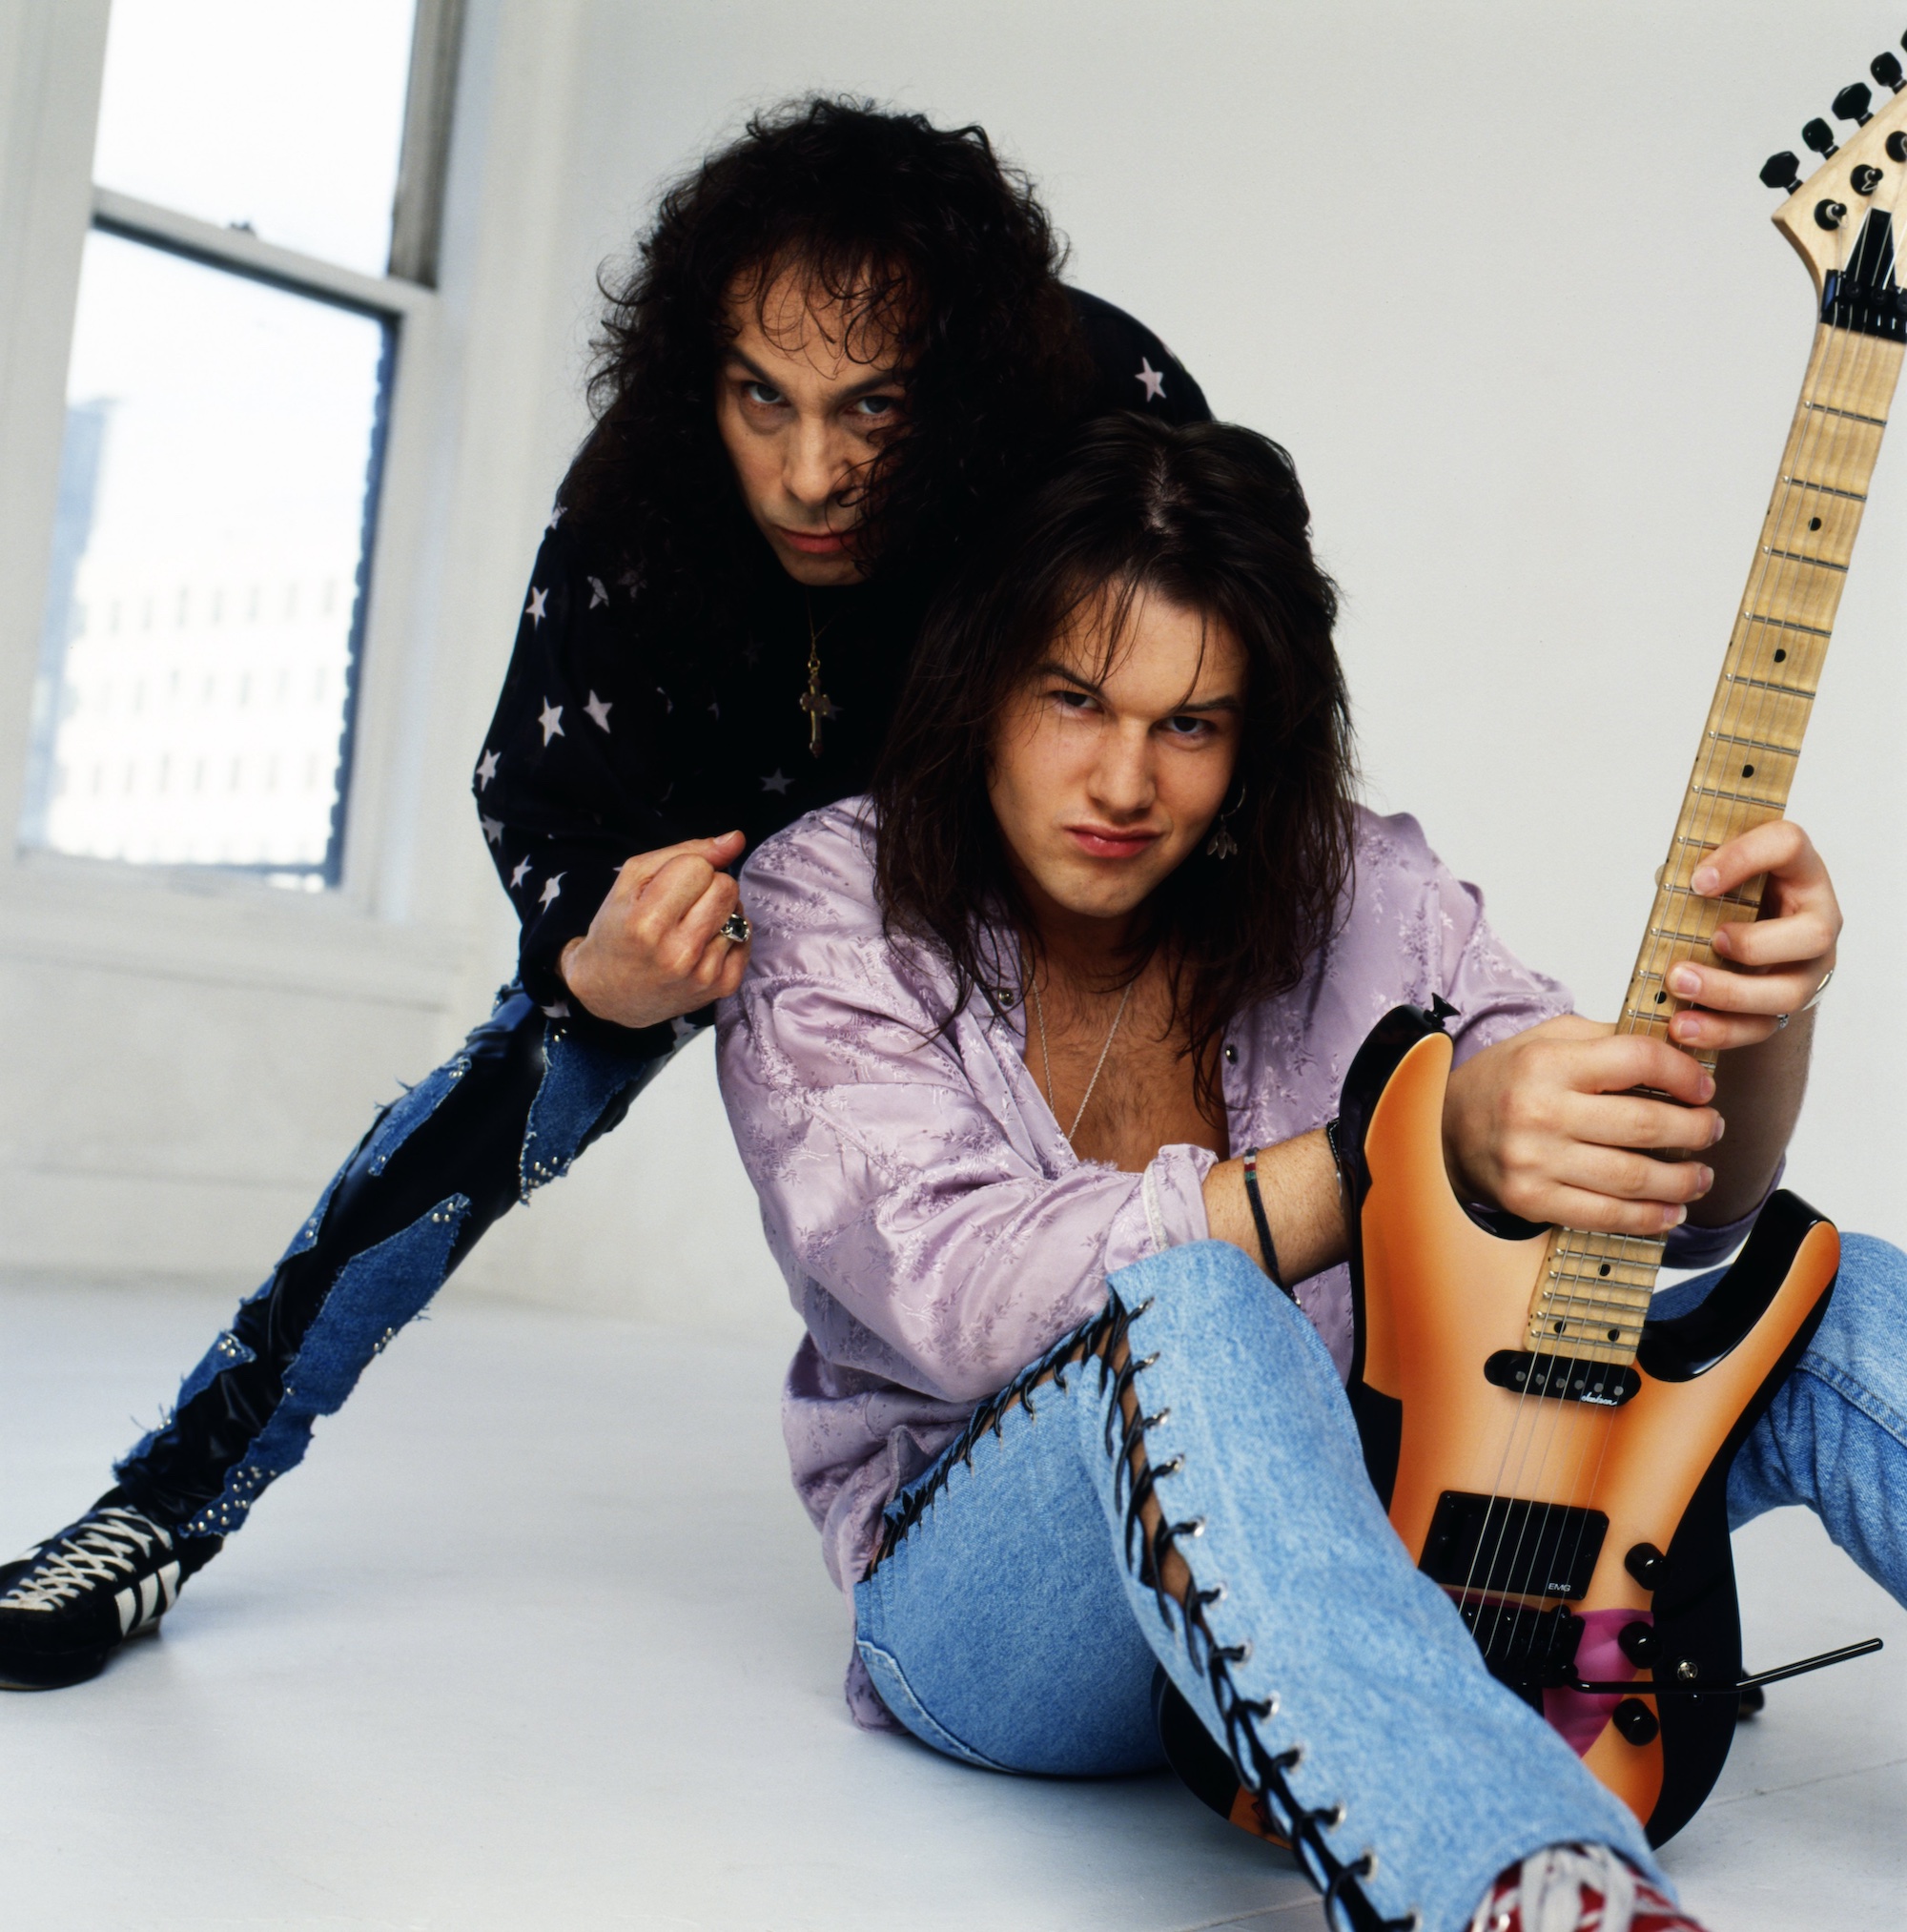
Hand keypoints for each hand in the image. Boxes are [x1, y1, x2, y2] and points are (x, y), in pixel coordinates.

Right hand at [559, 831, 748, 1028]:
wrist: (611, 992)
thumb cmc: (619, 929)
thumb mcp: (633, 880)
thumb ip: (686, 851)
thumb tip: (736, 839)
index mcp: (647, 923)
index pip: (699, 867)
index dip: (685, 870)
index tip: (666, 888)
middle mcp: (678, 953)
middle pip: (727, 887)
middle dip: (708, 886)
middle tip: (682, 905)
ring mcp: (703, 973)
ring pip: (740, 911)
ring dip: (720, 911)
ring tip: (690, 926)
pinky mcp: (723, 986)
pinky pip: (747, 938)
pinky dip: (729, 935)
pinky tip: (703, 945)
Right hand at [1443, 1017, 1723, 1237]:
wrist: (1444, 1130)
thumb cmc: (1503, 1082)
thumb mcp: (1546, 1040)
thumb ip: (1607, 1040)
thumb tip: (1679, 1051)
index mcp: (1547, 1061)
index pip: (1638, 1060)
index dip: (1684, 1075)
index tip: (1703, 1088)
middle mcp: (1538, 1111)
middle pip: (1645, 1124)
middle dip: (1695, 1129)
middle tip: (1710, 1130)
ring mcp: (1534, 1161)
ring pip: (1634, 1177)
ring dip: (1683, 1180)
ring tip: (1700, 1175)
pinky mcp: (1531, 1200)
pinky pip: (1606, 1216)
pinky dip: (1650, 1217)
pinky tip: (1670, 1210)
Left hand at [1668, 819, 1839, 1051]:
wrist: (1754, 937)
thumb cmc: (1736, 895)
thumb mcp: (1723, 872)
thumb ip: (1699, 870)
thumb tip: (1667, 881)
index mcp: (1799, 870)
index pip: (1788, 845)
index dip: (1745, 859)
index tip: (1697, 881)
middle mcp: (1817, 919)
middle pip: (1814, 935)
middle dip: (1755, 944)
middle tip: (1710, 940)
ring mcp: (1808, 968)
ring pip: (1788, 992)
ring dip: (1729, 992)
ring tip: (1679, 984)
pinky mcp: (1785, 1006)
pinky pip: (1761, 1027)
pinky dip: (1719, 1029)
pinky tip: (1683, 1025)